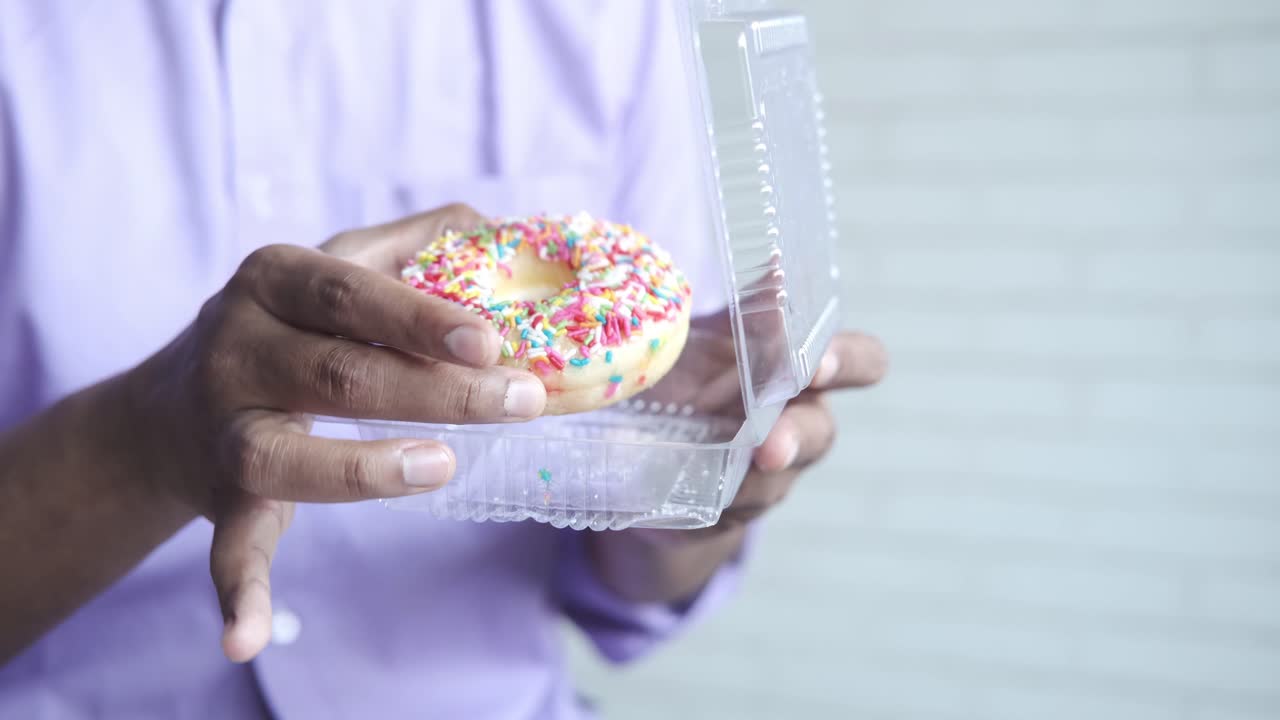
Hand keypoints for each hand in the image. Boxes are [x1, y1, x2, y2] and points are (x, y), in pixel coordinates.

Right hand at [126, 204, 543, 661]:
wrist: (168, 408)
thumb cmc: (286, 329)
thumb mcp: (333, 269)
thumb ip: (409, 245)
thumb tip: (496, 227)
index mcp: (273, 281)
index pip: (351, 293)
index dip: (419, 317)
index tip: (491, 340)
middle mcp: (236, 348)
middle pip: (340, 372)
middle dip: (437, 391)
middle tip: (522, 401)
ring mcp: (224, 429)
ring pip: (286, 453)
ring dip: (364, 468)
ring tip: (442, 468)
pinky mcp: (220, 499)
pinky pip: (227, 549)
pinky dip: (237, 594)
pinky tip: (248, 638)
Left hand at [585, 327, 886, 602]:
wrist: (653, 447)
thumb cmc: (701, 372)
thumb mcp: (722, 333)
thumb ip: (754, 305)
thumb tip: (780, 258)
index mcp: (805, 371)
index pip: (860, 362)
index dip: (850, 363)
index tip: (819, 361)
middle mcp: (798, 423)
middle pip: (820, 430)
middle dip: (796, 434)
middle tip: (770, 440)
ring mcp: (768, 474)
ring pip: (775, 479)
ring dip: (752, 475)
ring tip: (725, 468)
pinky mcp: (728, 509)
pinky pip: (729, 510)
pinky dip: (709, 497)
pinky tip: (690, 488)